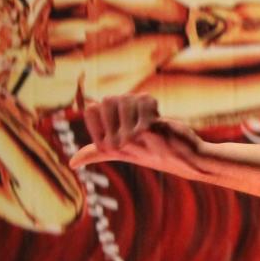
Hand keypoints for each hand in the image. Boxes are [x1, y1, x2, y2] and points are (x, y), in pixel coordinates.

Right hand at [69, 95, 206, 177]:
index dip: (111, 108)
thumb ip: (97, 153)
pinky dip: (154, 104)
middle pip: (106, 100)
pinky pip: (143, 99)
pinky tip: (159, 119)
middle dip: (128, 104)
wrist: (187, 158)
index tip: (128, 123)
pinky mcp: (145, 129)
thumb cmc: (155, 152)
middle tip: (143, 120)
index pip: (90, 108)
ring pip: (125, 97)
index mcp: (105, 147)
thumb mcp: (123, 153)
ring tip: (152, 121)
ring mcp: (128, 137)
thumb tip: (72, 163)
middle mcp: (113, 145)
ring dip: (142, 104)